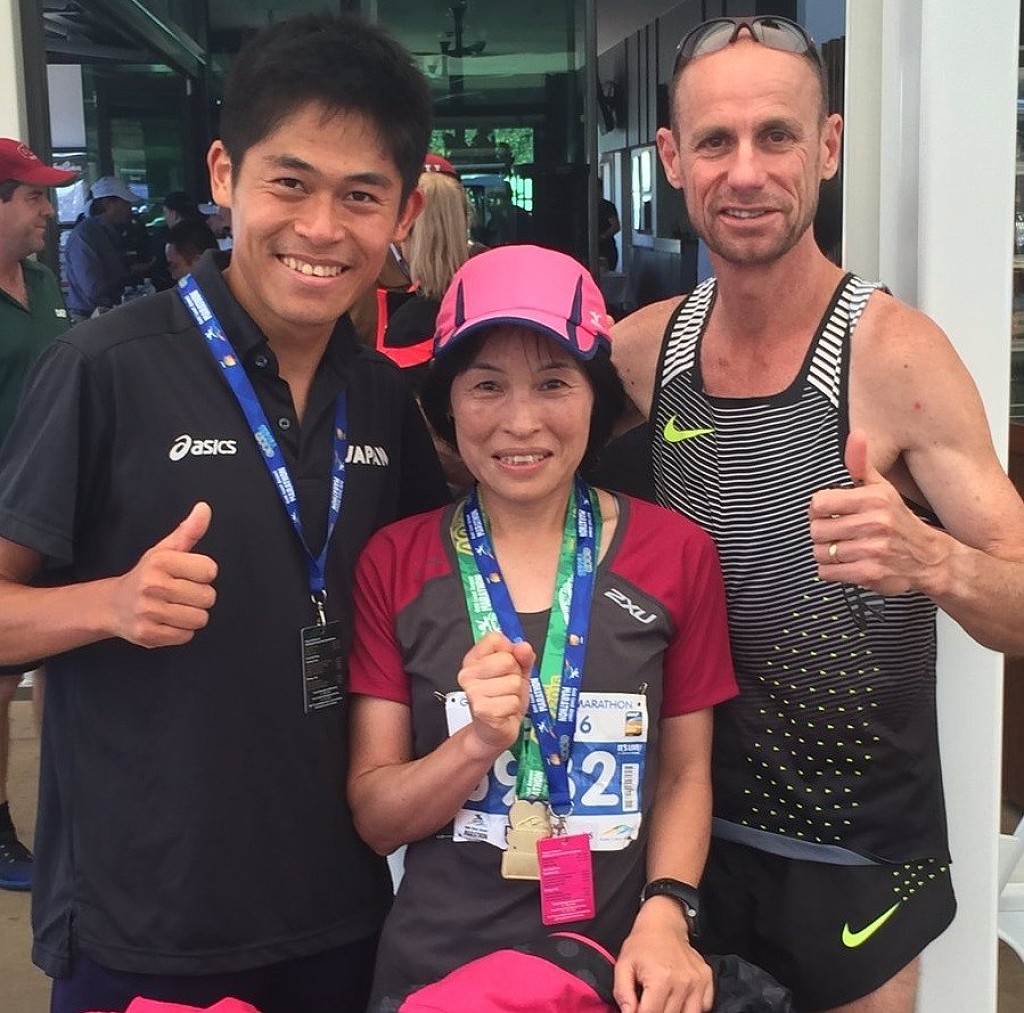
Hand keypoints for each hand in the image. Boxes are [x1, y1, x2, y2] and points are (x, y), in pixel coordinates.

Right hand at [111, 502, 217, 646]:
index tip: (187, 574)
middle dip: (199, 596)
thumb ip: (189, 531)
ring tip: (174, 608)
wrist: (113, 606)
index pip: (210, 570)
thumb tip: (204, 508)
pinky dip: (181, 631)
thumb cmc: (147, 575)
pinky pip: (186, 636)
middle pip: (208, 597)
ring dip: (192, 615)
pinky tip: (167, 622)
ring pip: (200, 619)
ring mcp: (149, 612)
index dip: (203, 574)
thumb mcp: (166, 550)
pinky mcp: (148, 635)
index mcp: (161, 561)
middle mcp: (153, 586)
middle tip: (180, 594)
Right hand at [457, 631, 532, 756]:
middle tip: (507, 687)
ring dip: (516, 694)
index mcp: (473, 659)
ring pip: (514, 682)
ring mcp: (473, 692)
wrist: (493, 730)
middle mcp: (468, 674)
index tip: (507, 666)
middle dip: (516, 675)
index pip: (495, 639)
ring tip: (505, 700)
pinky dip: (514, 708)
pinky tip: (504, 712)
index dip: (509, 651)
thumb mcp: (517, 672)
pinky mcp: (482, 710)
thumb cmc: (502, 699)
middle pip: (507, 661)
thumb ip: (523, 657)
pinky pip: (513, 701)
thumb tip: (523, 647)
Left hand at [614, 897, 712, 1012]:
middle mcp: (683, 982)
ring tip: (664, 1002)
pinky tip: (679, 998)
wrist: (664, 922)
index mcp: (661, 979)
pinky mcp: (707, 980)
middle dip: (656, 1012)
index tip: (637, 1010)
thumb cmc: (643, 943)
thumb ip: (622, 992)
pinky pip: (703, 1007)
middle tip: (649, 1001)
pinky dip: (690, 1008)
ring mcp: (697, 982)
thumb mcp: (623, 964)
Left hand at [808, 431, 944, 594]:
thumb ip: (861, 464)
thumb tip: (857, 434)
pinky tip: (847, 563)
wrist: (931, 560)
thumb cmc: (900, 522)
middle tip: (839, 533)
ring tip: (845, 549)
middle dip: (824, 533)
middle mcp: (874, 523)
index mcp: (874, 499)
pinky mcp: (869, 574)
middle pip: (816, 529)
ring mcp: (872, 550)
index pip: (819, 502)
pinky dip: (831, 571)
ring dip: (827, 553)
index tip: (831, 512)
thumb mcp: (883, 488)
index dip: (820, 509)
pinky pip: (827, 572)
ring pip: (820, 552)